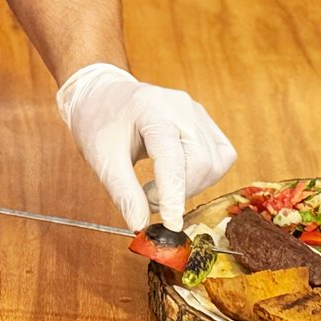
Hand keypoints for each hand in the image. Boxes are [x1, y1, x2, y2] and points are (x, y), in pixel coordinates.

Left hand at [56, 63, 235, 231]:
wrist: (102, 95)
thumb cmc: (99, 122)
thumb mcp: (103, 159)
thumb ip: (123, 193)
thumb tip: (140, 225)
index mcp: (151, 109)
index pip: (172, 157)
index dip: (173, 195)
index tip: (171, 224)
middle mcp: (180, 106)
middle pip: (201, 161)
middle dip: (180, 192)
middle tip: (149, 199)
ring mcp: (195, 111)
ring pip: (215, 161)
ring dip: (192, 186)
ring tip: (160, 187)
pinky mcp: (203, 121)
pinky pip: (222, 154)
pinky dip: (206, 174)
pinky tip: (181, 176)